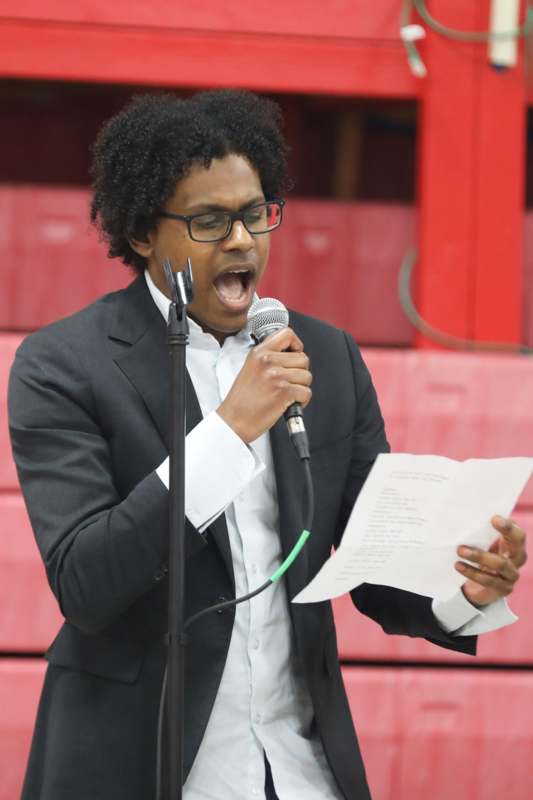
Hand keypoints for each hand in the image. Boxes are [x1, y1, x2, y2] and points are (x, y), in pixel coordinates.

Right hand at [217, 327, 311, 442]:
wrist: (234, 421)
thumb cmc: (242, 400)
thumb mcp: (250, 368)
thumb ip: (268, 357)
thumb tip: (292, 354)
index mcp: (258, 352)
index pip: (287, 333)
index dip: (296, 345)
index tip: (294, 355)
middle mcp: (267, 361)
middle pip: (303, 358)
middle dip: (300, 373)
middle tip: (287, 383)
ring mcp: (276, 376)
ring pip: (307, 376)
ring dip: (301, 388)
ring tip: (286, 394)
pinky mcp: (283, 392)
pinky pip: (306, 392)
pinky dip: (302, 401)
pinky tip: (289, 404)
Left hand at [456, 515, 526, 606]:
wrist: (477, 588)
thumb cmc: (482, 558)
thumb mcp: (484, 544)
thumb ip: (483, 533)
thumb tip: (470, 518)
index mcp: (514, 545)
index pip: (518, 534)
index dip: (509, 526)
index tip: (494, 518)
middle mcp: (517, 559)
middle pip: (517, 547)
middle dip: (503, 535)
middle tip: (484, 527)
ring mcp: (511, 576)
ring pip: (500, 564)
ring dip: (479, 556)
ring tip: (460, 550)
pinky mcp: (502, 589)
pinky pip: (488, 580)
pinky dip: (472, 571)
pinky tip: (459, 565)